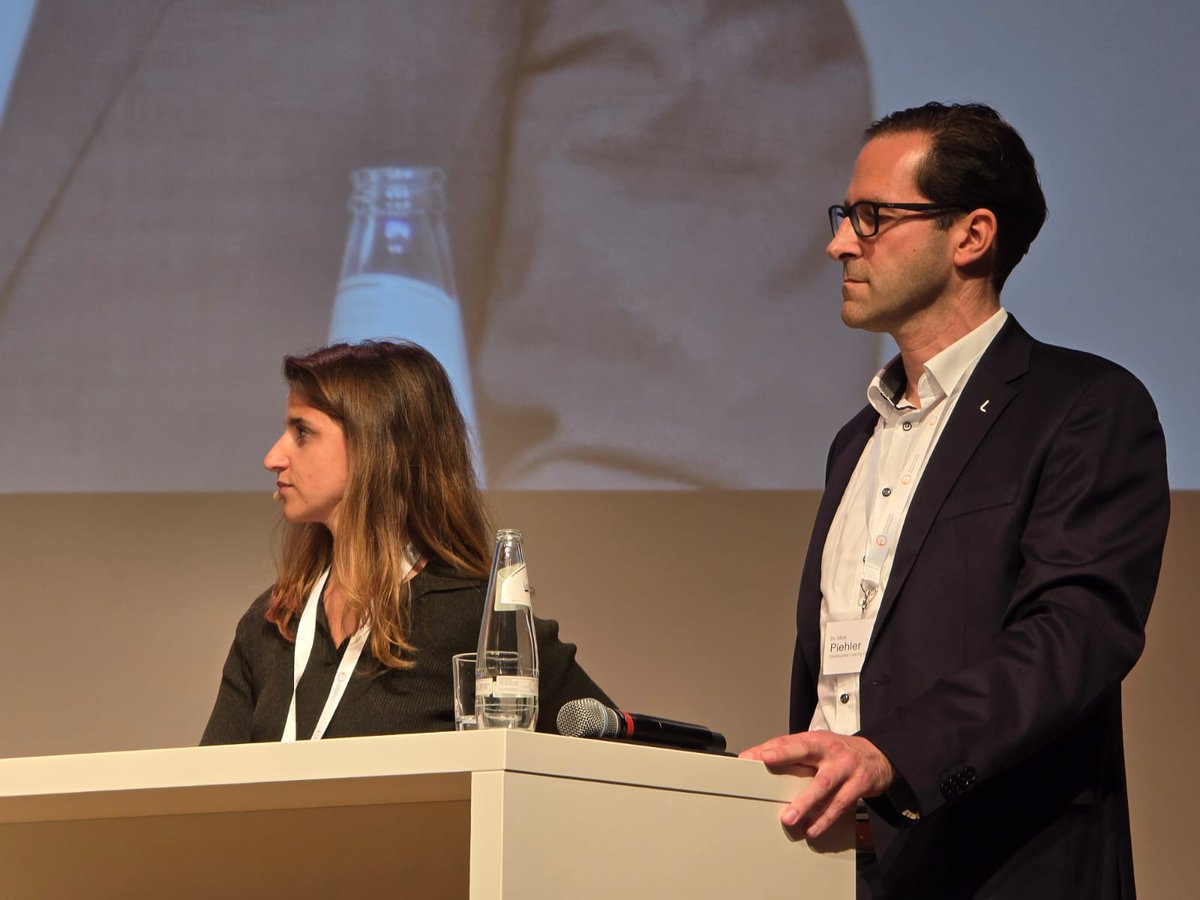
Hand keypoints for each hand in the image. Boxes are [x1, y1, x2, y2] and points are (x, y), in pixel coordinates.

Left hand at [740, 731, 894, 838]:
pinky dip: (825, 818)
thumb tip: (757, 758)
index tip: (754, 755)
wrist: (879, 756)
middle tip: (766, 772)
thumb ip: (790, 752)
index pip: (790, 740)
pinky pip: (840, 803)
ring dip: (805, 803)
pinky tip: (813, 829)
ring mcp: (846, 767)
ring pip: (823, 784)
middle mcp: (830, 750)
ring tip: (789, 819)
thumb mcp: (817, 747)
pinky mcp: (859, 784)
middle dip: (784, 758)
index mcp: (816, 740)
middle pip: (805, 751)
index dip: (772, 747)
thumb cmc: (840, 753)